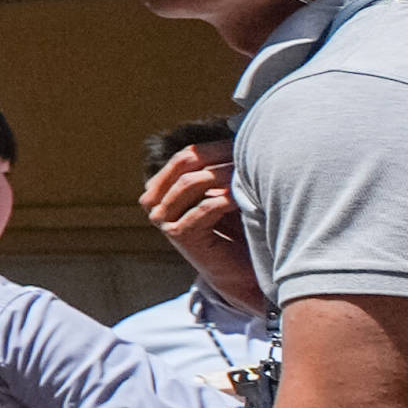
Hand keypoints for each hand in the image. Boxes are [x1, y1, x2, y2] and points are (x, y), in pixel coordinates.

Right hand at [144, 144, 268, 316]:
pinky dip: (227, 198)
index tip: (245, 143)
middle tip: (247, 154)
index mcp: (163, 190)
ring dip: (224, 174)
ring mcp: (164, 219)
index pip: (185, 157)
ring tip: (251, 173)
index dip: (215, 147)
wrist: (240, 274)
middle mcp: (156, 203)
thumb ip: (220, 170)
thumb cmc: (236, 232)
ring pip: (191, 183)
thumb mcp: (224, 194)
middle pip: (183, 164)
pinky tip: (246, 196)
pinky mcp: (179, 235)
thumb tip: (240, 132)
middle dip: (217, 156)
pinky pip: (204, 207)